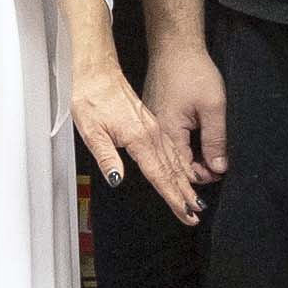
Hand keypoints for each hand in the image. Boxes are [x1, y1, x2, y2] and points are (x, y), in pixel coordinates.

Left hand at [71, 64, 199, 221]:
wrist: (97, 73)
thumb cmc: (91, 98)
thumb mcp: (91, 131)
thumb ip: (106, 157)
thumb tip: (116, 179)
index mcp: (139, 138)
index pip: (159, 175)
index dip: (172, 197)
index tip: (184, 213)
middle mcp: (151, 134)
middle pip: (172, 170)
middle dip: (185, 194)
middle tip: (196, 214)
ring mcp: (153, 128)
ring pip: (175, 159)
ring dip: (185, 181)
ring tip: (195, 199)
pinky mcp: (151, 123)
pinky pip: (171, 148)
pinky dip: (180, 164)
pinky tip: (183, 171)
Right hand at [144, 37, 227, 181]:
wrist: (175, 47)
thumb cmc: (193, 71)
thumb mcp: (213, 107)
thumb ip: (216, 140)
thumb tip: (218, 168)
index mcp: (168, 133)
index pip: (184, 170)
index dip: (204, 176)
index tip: (221, 172)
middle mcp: (156, 132)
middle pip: (177, 164)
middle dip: (199, 168)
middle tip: (219, 165)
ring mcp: (154, 124)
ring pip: (174, 152)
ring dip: (192, 157)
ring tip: (211, 155)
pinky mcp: (156, 115)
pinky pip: (170, 139)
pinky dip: (184, 144)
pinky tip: (198, 141)